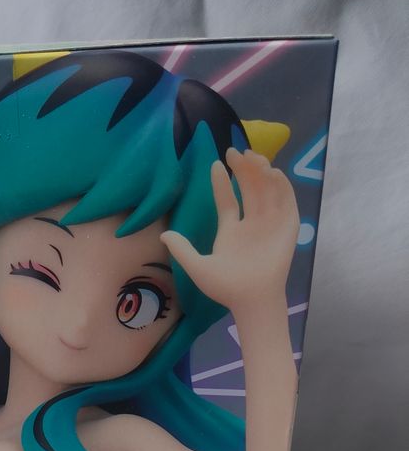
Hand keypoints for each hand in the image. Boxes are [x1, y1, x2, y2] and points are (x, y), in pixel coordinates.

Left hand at [161, 148, 299, 312]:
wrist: (250, 300)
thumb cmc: (226, 287)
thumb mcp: (197, 266)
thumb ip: (181, 249)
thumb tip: (163, 234)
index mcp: (231, 231)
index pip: (228, 200)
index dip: (222, 182)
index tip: (216, 163)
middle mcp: (251, 224)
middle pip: (249, 189)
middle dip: (244, 169)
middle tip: (235, 151)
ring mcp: (270, 224)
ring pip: (267, 191)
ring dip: (261, 172)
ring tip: (252, 156)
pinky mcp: (288, 227)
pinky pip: (286, 202)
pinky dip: (282, 186)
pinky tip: (271, 173)